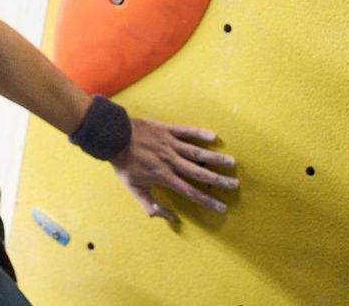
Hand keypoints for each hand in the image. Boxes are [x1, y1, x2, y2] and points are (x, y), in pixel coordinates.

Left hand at [110, 118, 237, 221]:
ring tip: (231, 162)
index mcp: (164, 177)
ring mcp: (170, 144)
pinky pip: (186, 131)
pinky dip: (199, 133)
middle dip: (218, 180)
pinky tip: (213, 137)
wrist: (113, 137)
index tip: (221, 207)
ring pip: (197, 152)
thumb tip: (165, 217)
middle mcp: (171, 161)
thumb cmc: (123, 164)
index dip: (207, 201)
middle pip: (199, 173)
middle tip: (235, 184)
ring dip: (214, 158)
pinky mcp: (167, 130)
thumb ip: (149, 204)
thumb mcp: (133, 188)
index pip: (190, 192)